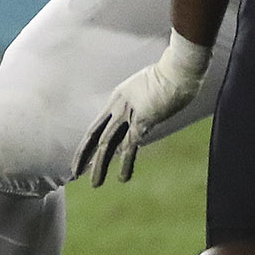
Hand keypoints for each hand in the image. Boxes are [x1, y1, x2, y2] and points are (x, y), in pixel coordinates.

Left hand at [74, 33, 212, 186]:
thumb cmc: (170, 75)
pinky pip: (131, 146)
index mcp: (117, 98)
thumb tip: (146, 113)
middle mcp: (118, 106)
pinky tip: (122, 178)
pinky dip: (126, 164)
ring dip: (100, 166)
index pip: (97, 125)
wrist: (178, 69)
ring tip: (94, 184)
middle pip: (96, 135)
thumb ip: (142, 102)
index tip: (83, 157)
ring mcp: (128, 113)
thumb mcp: (149, 88)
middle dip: (84, 156)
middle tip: (76, 173)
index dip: (88, 143)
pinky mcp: (143, 120)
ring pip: (107, 144)